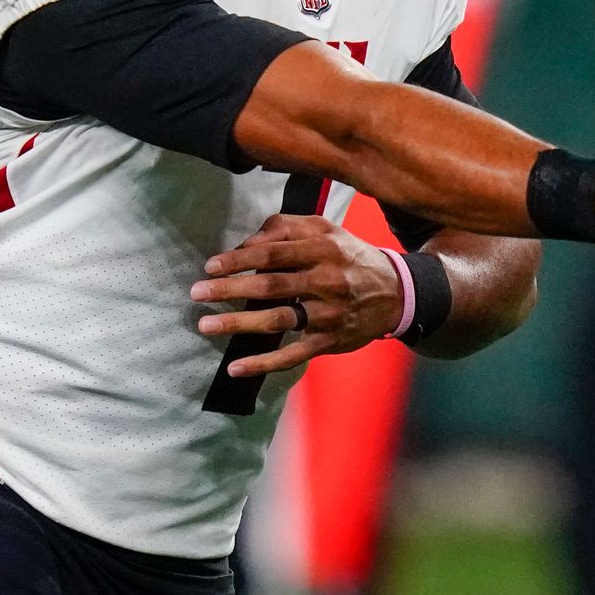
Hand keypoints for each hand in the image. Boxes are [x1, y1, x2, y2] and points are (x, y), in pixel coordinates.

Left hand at [190, 214, 400, 376]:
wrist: (396, 292)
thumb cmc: (350, 256)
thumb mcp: (326, 230)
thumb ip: (286, 227)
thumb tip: (246, 243)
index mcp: (323, 249)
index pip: (272, 253)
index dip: (238, 260)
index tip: (210, 266)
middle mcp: (326, 280)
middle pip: (270, 286)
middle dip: (229, 290)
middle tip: (197, 294)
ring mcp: (329, 314)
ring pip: (278, 320)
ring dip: (238, 324)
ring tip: (206, 326)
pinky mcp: (330, 341)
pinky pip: (293, 354)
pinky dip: (264, 363)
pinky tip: (237, 368)